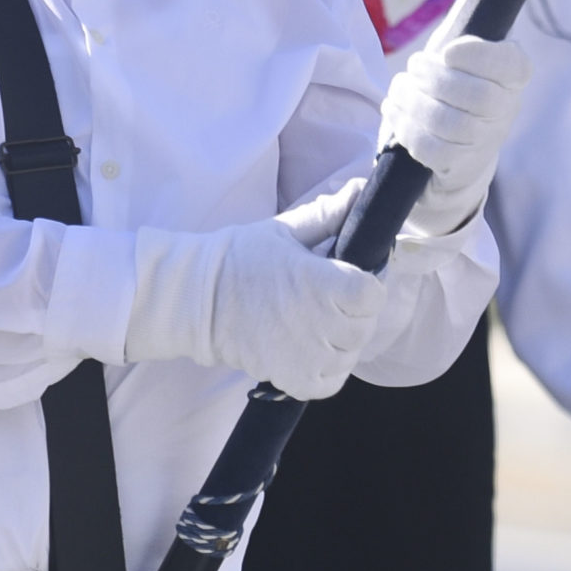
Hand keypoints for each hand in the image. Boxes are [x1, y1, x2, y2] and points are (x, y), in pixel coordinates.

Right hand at [126, 190, 383, 399]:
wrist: (197, 299)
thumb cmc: (242, 259)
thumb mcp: (286, 230)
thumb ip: (328, 215)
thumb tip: (363, 188)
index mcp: (322, 283)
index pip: (373, 293)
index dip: (367, 285)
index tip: (351, 278)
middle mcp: (320, 323)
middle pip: (365, 325)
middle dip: (354, 312)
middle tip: (329, 300)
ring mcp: (307, 356)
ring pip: (350, 355)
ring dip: (342, 341)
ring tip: (318, 323)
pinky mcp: (294, 380)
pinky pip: (331, 382)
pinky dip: (328, 370)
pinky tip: (312, 350)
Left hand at [379, 35, 531, 235]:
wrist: (461, 145)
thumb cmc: (458, 84)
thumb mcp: (464, 54)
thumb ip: (465, 32)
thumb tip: (464, 7)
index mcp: (513, 76)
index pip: (512, 66)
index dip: (478, 57)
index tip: (446, 52)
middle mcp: (507, 110)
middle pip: (476, 96)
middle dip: (434, 78)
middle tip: (413, 67)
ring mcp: (486, 141)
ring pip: (448, 123)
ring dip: (413, 101)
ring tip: (399, 87)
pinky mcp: (460, 165)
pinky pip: (431, 149)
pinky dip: (406, 127)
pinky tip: (394, 109)